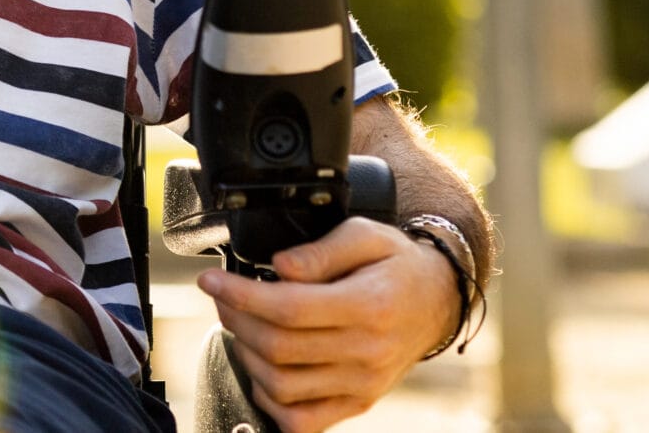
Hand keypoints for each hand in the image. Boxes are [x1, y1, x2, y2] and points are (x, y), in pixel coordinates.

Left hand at [198, 219, 460, 432]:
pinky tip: (260, 368)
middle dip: (236, 319)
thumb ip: (321, 251)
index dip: (240, 295)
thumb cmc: (397, 264)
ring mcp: (363, 384)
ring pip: (282, 386)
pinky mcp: (358, 403)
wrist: (438, 301)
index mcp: (370, 306)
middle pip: (279, 348)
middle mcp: (368, 352)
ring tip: (239, 325)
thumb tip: (280, 267)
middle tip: (222, 296)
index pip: (289, 309)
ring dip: (246, 355)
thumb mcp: (365, 235)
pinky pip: (302, 421)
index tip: (210, 280)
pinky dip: (270, 400)